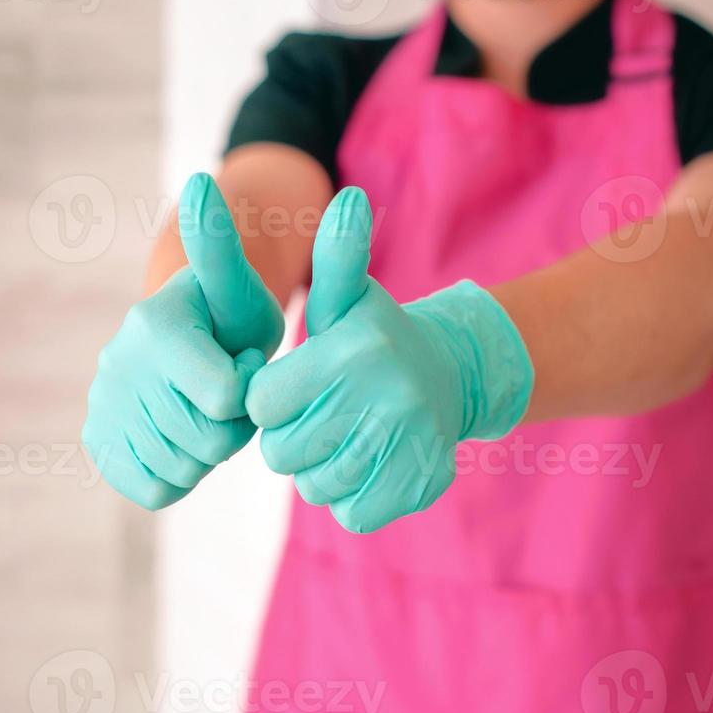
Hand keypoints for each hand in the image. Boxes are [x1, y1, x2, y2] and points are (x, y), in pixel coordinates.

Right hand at [83, 173, 284, 509]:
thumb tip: (200, 182)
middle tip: (229, 390)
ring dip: (211, 450)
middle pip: (209, 439)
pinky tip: (185, 438)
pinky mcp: (100, 445)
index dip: (252, 389)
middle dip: (236, 424)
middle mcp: (117, 367)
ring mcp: (102, 408)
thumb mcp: (240, 287)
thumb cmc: (230, 316)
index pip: (228, 399)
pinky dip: (182, 475)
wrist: (191, 346)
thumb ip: (222, 248)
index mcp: (155, 327)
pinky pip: (156, 489)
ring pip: (185, 468)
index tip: (245, 362)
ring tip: (207, 411)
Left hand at [246, 187, 533, 532]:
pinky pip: (352, 513)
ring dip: (320, 468)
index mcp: (352, 351)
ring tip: (346, 437)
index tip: (292, 388)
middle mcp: (386, 397)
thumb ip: (333, 258)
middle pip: (282, 453)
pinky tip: (369, 462)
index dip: (269, 401)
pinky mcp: (421, 485)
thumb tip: (350, 199)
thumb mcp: (348, 299)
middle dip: (291, 438)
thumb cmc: (375, 338)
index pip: (260, 406)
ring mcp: (408, 445)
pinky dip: (351, 496)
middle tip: (321, 415)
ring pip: (315, 487)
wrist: (452, 378)